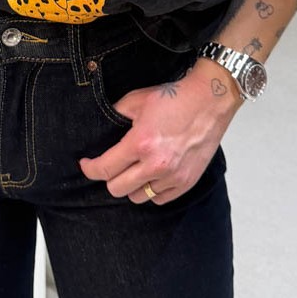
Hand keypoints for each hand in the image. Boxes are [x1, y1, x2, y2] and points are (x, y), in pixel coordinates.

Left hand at [77, 63, 241, 205]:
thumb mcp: (136, 100)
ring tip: (135, 170)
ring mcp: (173, 176)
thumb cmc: (174, 98)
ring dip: (132, 185)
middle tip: (112, 165)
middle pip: (117, 189)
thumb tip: (99, 127)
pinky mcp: (187, 182)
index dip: (90, 169)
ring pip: (138, 197)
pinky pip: (159, 199)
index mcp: (140, 143)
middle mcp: (156, 164)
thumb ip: (115, 115)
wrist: (210, 100)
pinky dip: (152, 190)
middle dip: (109, 177)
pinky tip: (152, 175)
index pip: (105, 169)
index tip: (87, 165)